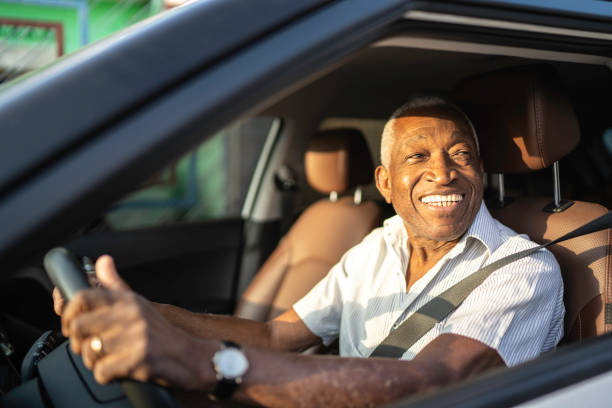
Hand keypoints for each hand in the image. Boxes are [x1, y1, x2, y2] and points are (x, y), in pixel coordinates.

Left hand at [61, 255, 204, 387]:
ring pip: (88, 352)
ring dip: (93, 361)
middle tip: (87, 346)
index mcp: (127, 301)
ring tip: (106, 358)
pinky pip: (102, 371)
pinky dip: (106, 375)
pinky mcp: (136, 359)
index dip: (68, 313)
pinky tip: (117, 369)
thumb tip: (102, 262)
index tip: (70, 324)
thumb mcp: (139, 304)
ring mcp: (133, 337)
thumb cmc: (161, 332)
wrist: (189, 355)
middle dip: (77, 342)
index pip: (83, 297)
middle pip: (79, 326)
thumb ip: (116, 285)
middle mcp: (129, 316)